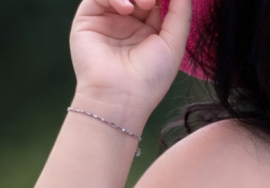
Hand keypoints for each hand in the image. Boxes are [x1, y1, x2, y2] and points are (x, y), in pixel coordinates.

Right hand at [70, 0, 191, 118]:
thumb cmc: (149, 78)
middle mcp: (128, 23)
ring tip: (146, 3)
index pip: (157, 0)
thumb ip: (181, 12)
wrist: (120, 97)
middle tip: (155, 0)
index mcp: (149, 30)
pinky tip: (127, 9)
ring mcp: (108, 19)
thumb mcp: (174, 44)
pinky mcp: (88, 17)